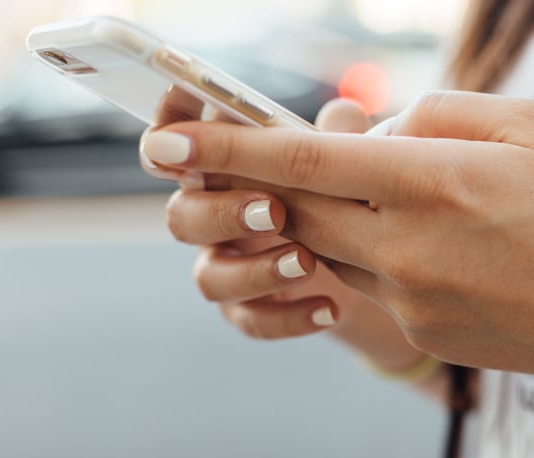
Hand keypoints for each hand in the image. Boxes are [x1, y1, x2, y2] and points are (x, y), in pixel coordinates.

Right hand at [140, 98, 426, 370]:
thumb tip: (345, 113)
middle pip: (182, 216)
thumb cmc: (340, 192)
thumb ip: (339, 136)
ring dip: (255, 270)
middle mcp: (213, 216)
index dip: (166, 137)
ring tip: (308, 262)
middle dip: (222, 213)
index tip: (179, 137)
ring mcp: (227, 266)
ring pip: (209, 277)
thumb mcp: (346, 160)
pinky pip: (250, 320)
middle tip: (275, 210)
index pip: (174, 147)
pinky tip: (330, 308)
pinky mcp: (248, 309)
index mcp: (223, 167)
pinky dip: (289, 317)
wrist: (368, 263)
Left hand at [141, 91, 533, 375]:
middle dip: (265, 183)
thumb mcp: (523, 123)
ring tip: (389, 196)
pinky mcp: (418, 329)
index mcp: (433, 180)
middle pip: (298, 208)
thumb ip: (433, 113)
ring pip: (328, 247)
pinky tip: (429, 243)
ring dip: (330, 216)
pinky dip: (373, 251)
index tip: (168, 143)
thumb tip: (369, 129)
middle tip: (256, 162)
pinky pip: (368, 282)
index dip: (228, 148)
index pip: (305, 159)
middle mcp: (408, 244)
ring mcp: (410, 296)